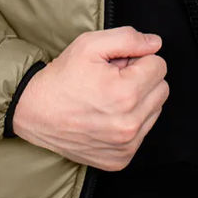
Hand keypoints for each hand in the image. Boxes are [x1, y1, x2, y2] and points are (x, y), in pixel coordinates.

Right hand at [11, 26, 168, 170]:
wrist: (35, 111)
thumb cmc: (62, 77)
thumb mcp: (90, 44)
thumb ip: (128, 38)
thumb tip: (155, 43)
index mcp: (126, 93)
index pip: (159, 65)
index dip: (138, 59)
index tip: (118, 64)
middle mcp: (129, 123)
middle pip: (162, 89)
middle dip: (142, 78)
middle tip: (113, 78)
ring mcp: (126, 145)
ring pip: (155, 110)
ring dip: (139, 100)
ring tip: (109, 97)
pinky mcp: (120, 159)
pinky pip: (143, 132)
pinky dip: (130, 121)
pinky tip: (107, 116)